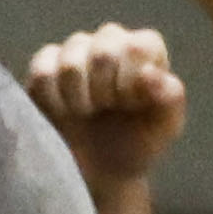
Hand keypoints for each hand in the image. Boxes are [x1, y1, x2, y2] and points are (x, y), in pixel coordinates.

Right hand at [25, 23, 187, 193]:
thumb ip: (170, 98)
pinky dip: (53, 100)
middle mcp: (109, 40)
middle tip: (106, 111)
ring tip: (86, 114)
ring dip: (78, 98)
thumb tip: (150, 74)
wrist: (100, 172)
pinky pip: (42, 73)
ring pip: (70, 61)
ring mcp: (75, 51)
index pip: (136, 46)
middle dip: (105, 92)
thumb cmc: (137, 144)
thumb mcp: (165, 128)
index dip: (130, 82)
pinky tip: (63, 114)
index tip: (131, 107)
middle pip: (103, 50)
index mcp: (144, 47)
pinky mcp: (43, 66)